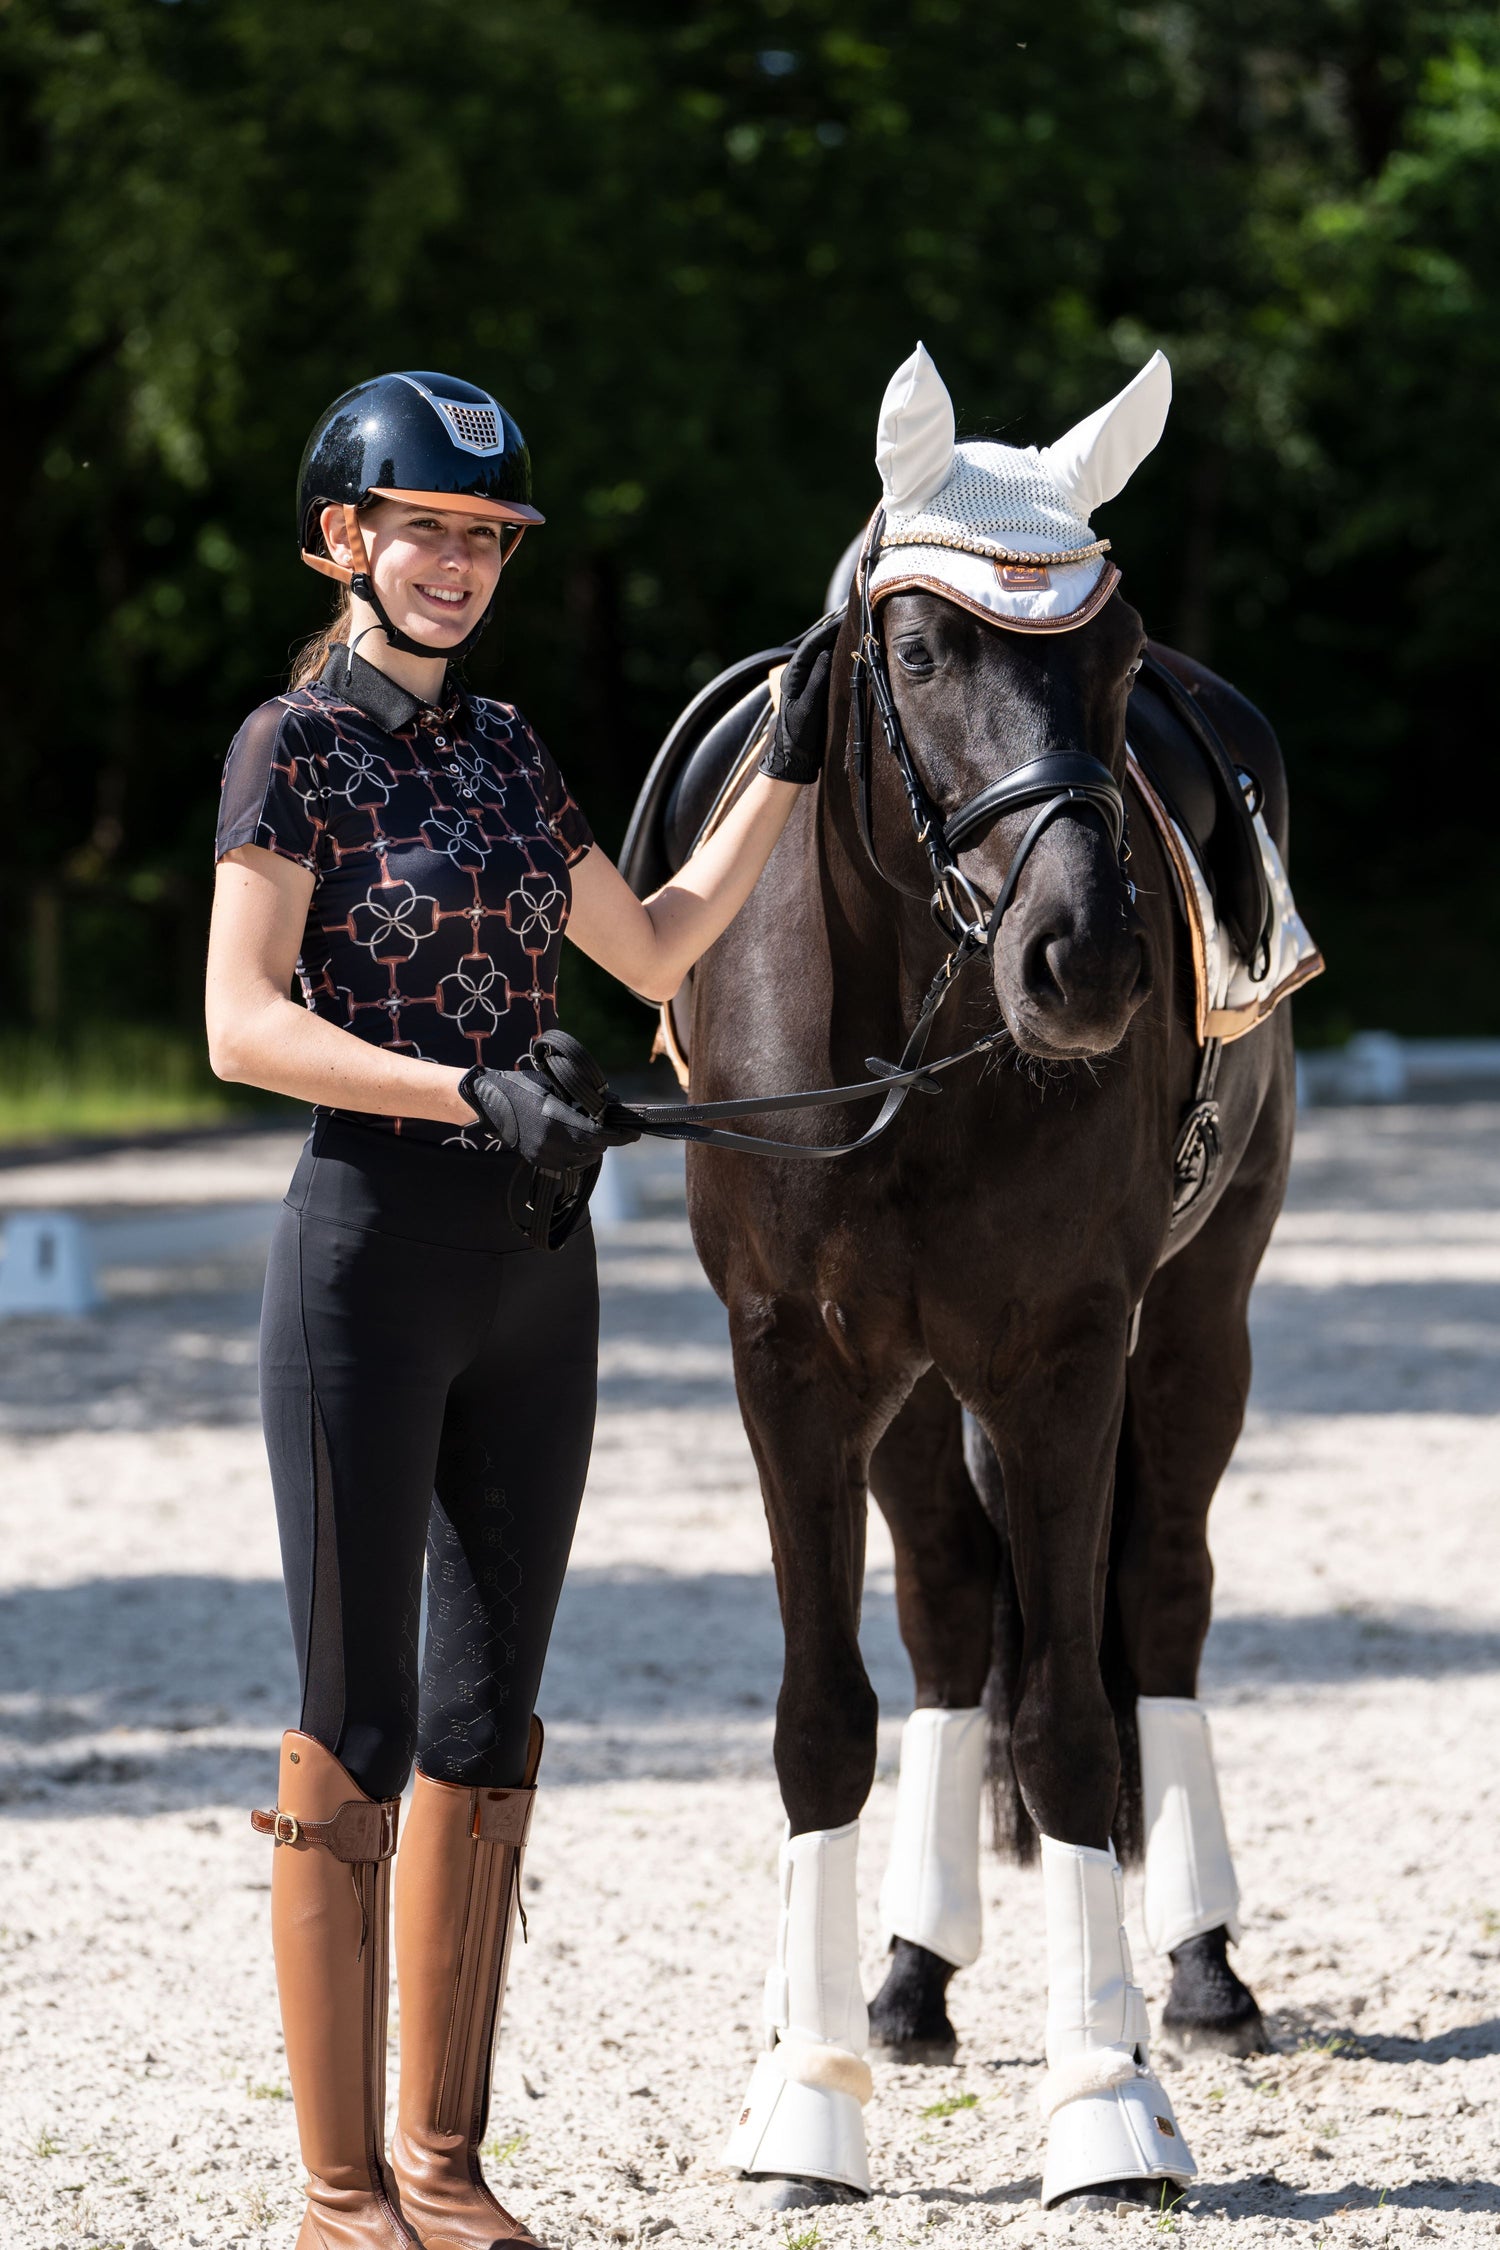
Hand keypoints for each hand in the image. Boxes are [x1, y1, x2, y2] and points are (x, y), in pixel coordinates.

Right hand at [460, 1064, 634, 1168]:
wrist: (492, 1102)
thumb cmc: (525, 1086)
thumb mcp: (555, 1083)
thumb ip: (584, 1094)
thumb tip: (614, 1101)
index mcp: (555, 1117)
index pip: (597, 1134)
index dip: (619, 1136)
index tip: (633, 1133)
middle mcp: (549, 1139)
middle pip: (593, 1149)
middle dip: (607, 1140)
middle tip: (612, 1128)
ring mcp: (542, 1153)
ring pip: (583, 1160)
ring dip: (594, 1149)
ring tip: (592, 1134)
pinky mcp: (537, 1160)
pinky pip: (569, 1165)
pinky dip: (580, 1156)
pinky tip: (578, 1143)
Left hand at [758, 611, 842, 784]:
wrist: (793, 760)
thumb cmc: (798, 736)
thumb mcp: (808, 707)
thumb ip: (816, 678)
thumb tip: (827, 652)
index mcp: (792, 675)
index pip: (811, 644)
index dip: (829, 629)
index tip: (847, 616)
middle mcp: (797, 674)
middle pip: (816, 645)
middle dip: (834, 630)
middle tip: (855, 615)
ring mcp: (804, 682)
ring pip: (821, 654)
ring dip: (836, 640)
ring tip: (855, 627)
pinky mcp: (812, 690)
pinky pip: (825, 667)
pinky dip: (837, 656)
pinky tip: (850, 651)